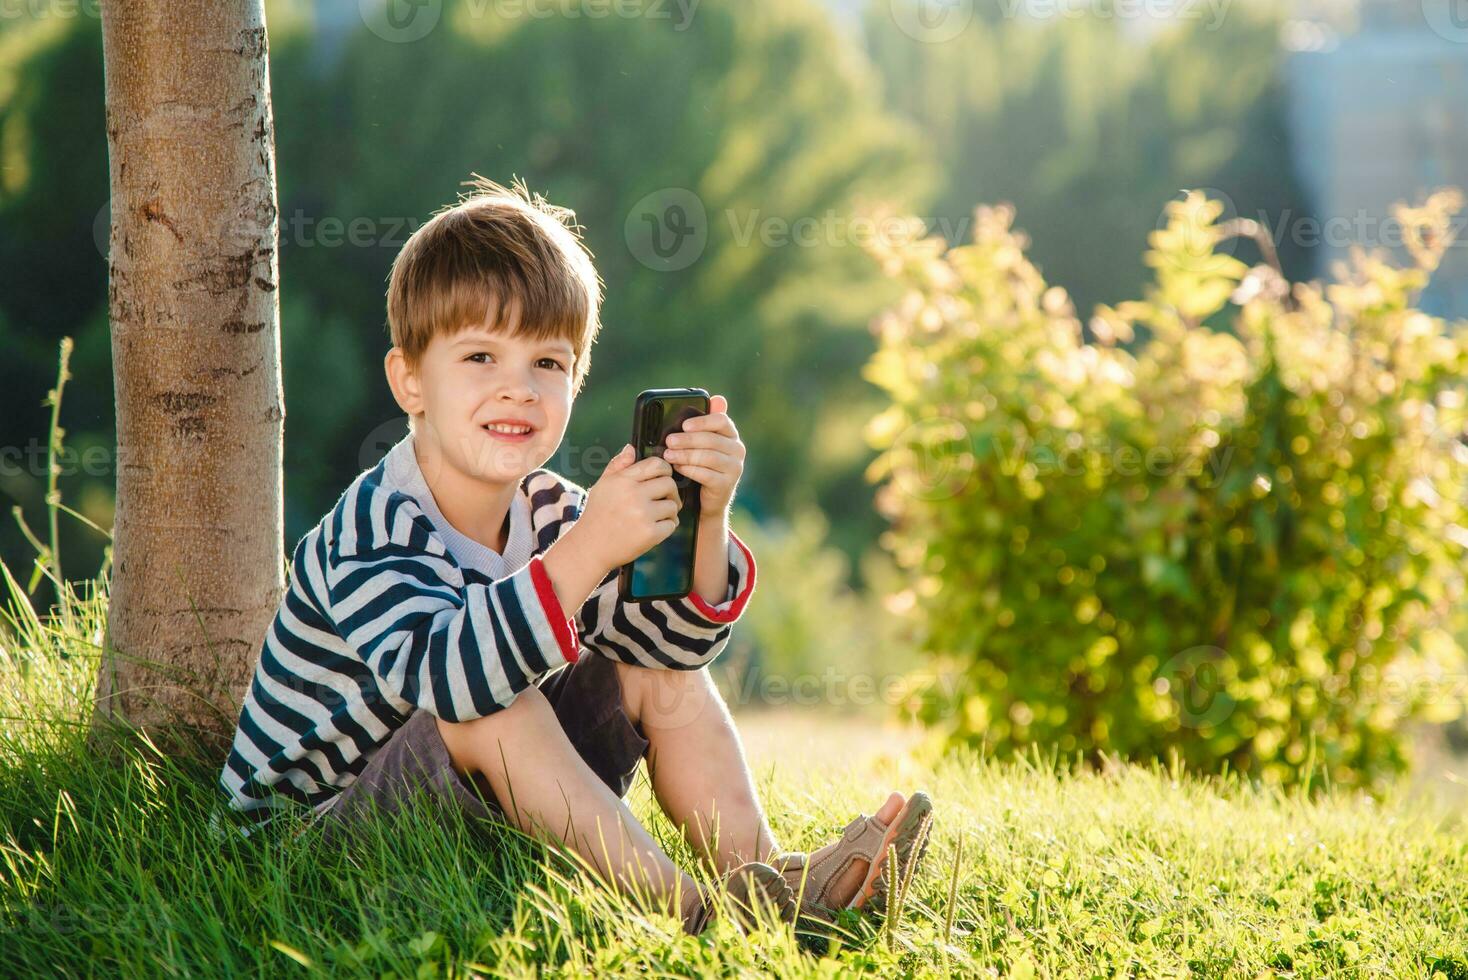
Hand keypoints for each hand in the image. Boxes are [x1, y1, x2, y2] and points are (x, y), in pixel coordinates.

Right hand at [576, 443, 681, 569]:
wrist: (590, 547)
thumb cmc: (597, 515)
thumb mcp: (602, 485)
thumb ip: (618, 465)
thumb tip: (632, 448)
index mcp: (623, 480)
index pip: (656, 464)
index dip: (664, 470)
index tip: (663, 479)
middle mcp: (633, 494)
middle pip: (669, 484)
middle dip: (671, 492)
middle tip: (665, 500)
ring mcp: (642, 514)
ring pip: (673, 505)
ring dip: (669, 512)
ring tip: (657, 517)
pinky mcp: (650, 533)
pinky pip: (672, 524)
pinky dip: (667, 527)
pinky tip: (656, 529)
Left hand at [662, 394, 744, 515]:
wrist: (707, 501)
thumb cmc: (702, 466)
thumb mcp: (703, 444)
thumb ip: (706, 423)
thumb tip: (717, 398)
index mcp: (731, 435)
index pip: (722, 421)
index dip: (702, 422)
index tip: (684, 425)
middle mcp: (737, 450)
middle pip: (712, 439)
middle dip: (688, 440)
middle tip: (669, 440)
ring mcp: (734, 468)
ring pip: (708, 457)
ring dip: (685, 455)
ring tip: (669, 455)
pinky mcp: (727, 485)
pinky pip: (706, 474)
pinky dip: (689, 470)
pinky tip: (677, 468)